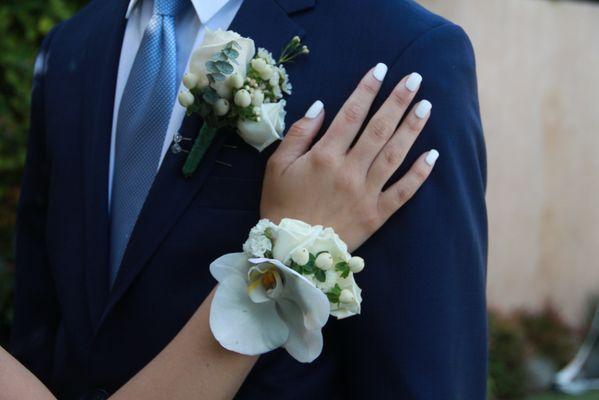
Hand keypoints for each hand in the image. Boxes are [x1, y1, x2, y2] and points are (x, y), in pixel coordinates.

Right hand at [261, 64, 438, 250]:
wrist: (291, 253)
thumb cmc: (281, 206)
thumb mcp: (277, 166)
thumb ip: (299, 134)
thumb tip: (321, 107)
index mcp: (325, 156)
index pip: (351, 115)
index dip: (367, 90)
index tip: (381, 69)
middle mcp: (350, 170)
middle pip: (379, 129)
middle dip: (398, 101)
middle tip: (415, 79)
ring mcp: (366, 193)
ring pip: (395, 155)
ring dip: (413, 128)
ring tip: (426, 106)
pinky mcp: (377, 215)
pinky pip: (403, 192)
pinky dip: (419, 173)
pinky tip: (433, 155)